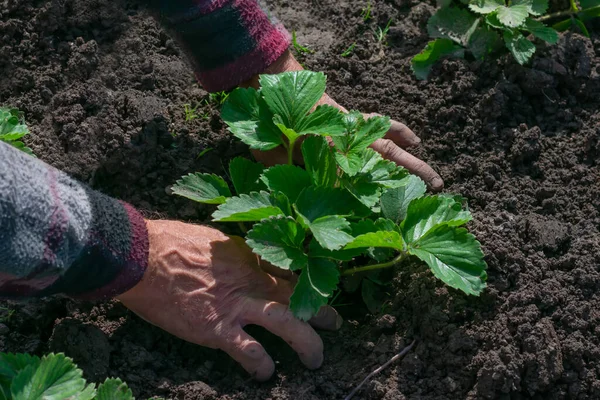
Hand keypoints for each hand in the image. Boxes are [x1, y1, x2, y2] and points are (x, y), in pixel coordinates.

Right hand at [117, 220, 340, 380]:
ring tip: (315, 359)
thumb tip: (242, 257)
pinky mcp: (216, 328)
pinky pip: (249, 350)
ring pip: (286, 322)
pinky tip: (266, 373)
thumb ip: (234, 251)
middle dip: (319, 311)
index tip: (316, 290)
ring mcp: (236, 305)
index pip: (288, 270)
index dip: (306, 283)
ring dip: (306, 342)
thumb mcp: (212, 238)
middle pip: (297, 295)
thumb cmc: (170, 242)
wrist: (142, 256)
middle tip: (334, 323)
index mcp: (249, 256)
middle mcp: (250, 279)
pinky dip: (261, 364)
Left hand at [242, 50, 443, 191]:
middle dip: (415, 177)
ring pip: (391, 145)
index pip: (363, 182)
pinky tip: (413, 138)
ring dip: (413, 160)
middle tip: (439, 191)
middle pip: (390, 160)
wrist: (275, 83)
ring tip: (434, 177)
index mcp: (333, 155)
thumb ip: (290, 179)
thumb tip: (299, 206)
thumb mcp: (272, 159)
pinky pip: (383, 125)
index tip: (401, 215)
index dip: (381, 200)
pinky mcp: (353, 120)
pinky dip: (400, 130)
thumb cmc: (268, 126)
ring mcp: (355, 128)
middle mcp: (351, 142)